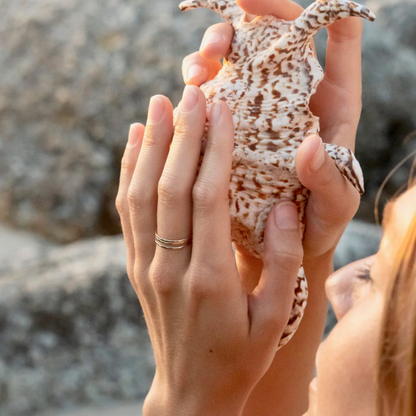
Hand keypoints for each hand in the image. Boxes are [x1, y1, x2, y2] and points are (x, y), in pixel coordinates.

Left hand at [116, 86, 303, 415]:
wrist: (191, 392)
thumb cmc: (239, 356)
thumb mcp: (274, 316)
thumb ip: (280, 258)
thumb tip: (282, 205)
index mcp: (210, 277)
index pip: (208, 198)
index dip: (214, 150)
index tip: (221, 111)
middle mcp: (172, 266)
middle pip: (171, 187)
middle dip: (182, 135)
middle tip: (191, 92)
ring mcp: (147, 266)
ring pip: (141, 194)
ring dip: (150, 146)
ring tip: (159, 105)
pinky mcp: (136, 268)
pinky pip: (127, 212)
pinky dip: (128, 173)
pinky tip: (135, 144)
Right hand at [182, 0, 360, 283]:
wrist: (284, 242)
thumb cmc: (317, 223)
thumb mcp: (333, 207)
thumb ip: (329, 180)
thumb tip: (309, 146)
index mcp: (332, 105)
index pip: (338, 41)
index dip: (323, 12)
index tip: (291, 6)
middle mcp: (294, 97)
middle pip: (273, 37)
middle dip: (246, 25)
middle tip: (218, 46)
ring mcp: (258, 108)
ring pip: (235, 59)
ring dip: (209, 53)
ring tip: (196, 73)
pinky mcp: (231, 126)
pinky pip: (211, 94)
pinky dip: (195, 88)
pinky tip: (186, 97)